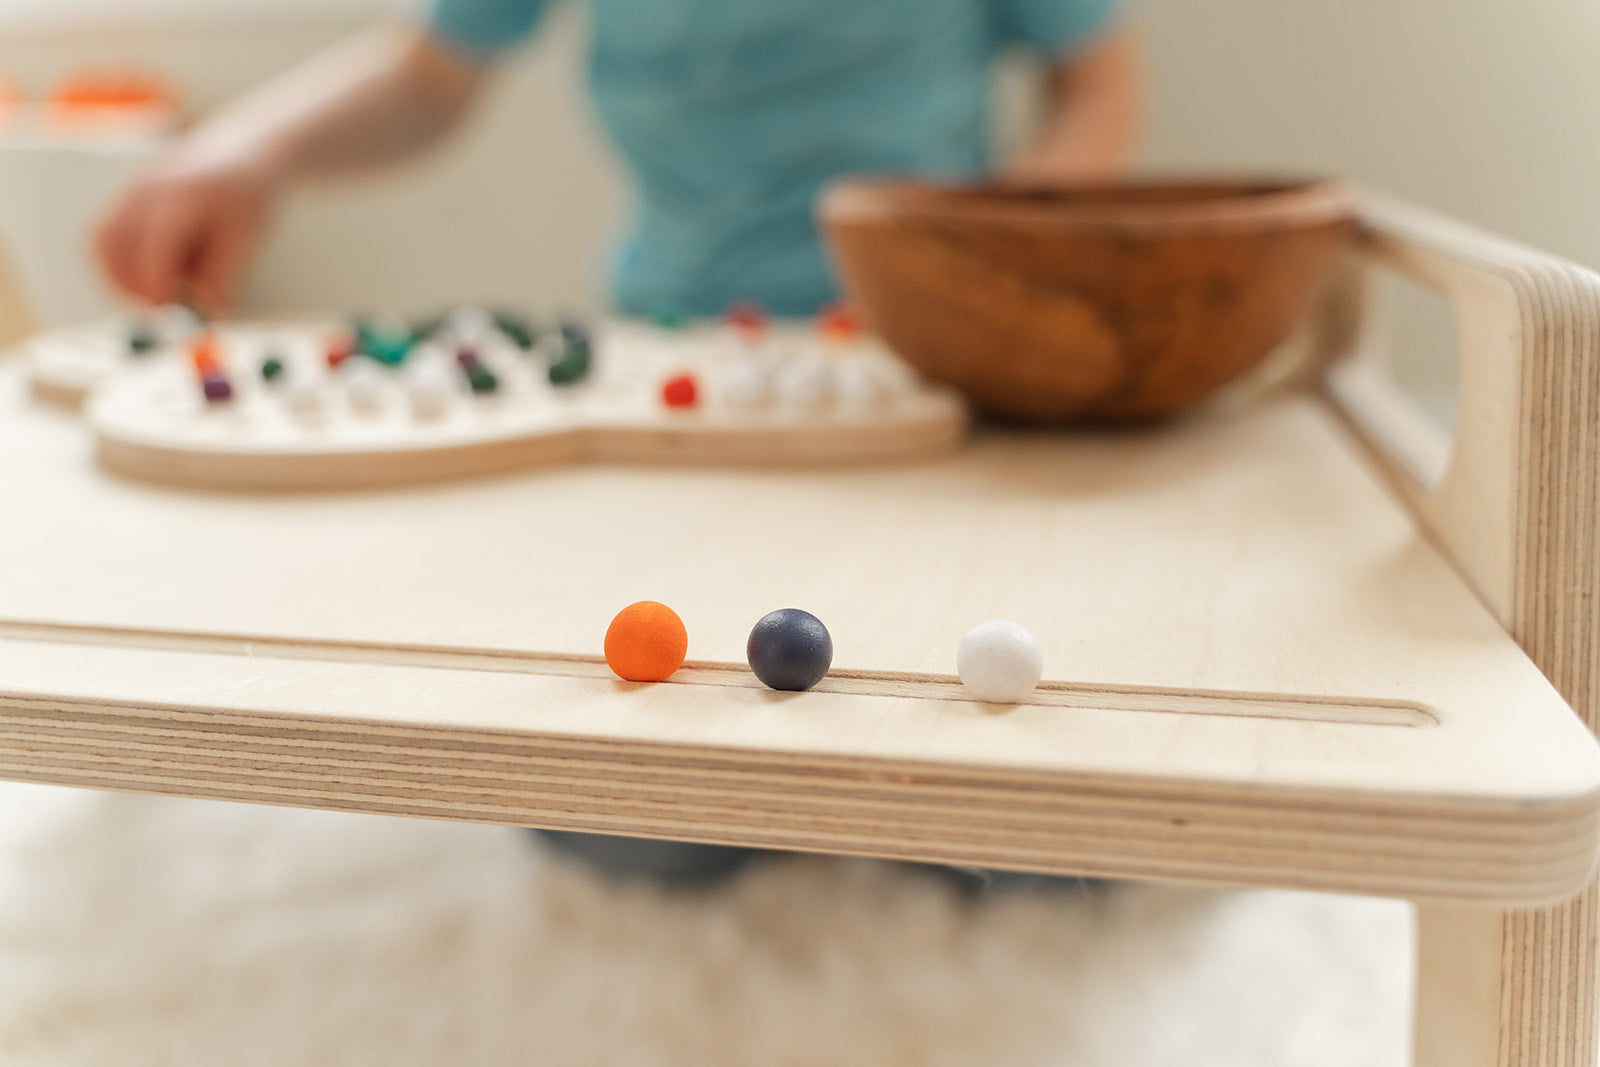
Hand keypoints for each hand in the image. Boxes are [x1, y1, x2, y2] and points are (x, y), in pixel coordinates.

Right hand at [96, 130, 280, 312]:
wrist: (241, 152)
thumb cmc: (247, 195)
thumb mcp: (246, 236)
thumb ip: (223, 274)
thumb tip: (207, 312)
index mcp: (185, 195)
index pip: (156, 245)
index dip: (156, 283)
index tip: (167, 312)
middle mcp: (149, 188)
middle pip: (114, 243)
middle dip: (131, 285)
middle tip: (160, 309)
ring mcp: (131, 189)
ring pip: (103, 242)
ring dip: (121, 276)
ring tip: (159, 289)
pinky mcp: (126, 195)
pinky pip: (107, 234)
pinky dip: (121, 262)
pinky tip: (153, 271)